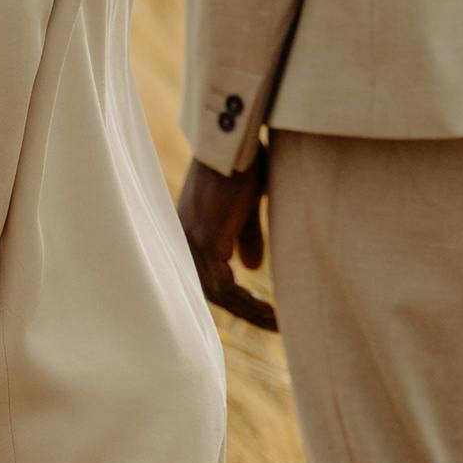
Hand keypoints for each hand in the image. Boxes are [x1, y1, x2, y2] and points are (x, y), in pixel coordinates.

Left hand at [180, 150, 279, 331]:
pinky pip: (224, 286)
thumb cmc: (242, 162)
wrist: (235, 138)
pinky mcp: (205, 240)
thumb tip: (252, 267)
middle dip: (244, 310)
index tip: (262, 312)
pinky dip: (248, 303)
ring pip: (218, 294)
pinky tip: (271, 311)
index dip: (235, 298)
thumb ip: (246, 234)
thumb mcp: (247, 203)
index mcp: (193, 230)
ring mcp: (191, 241)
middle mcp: (185, 240)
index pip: (208, 277)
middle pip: (211, 291)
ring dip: (250, 312)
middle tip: (274, 324)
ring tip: (278, 323)